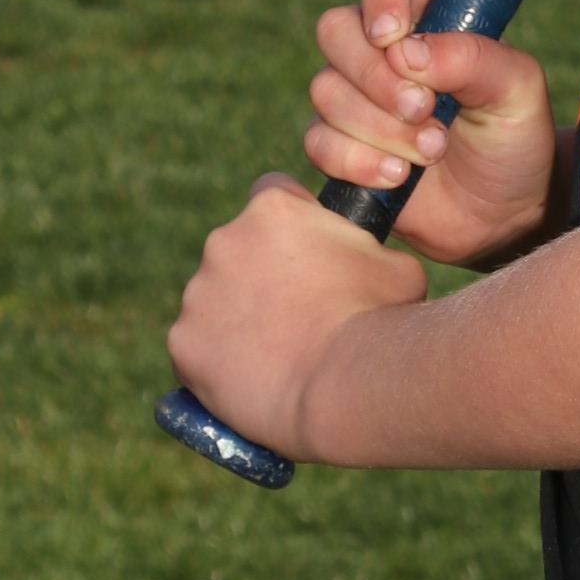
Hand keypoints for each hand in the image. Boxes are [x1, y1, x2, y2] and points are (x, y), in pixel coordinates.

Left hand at [166, 172, 424, 463]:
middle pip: (239, 249)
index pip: (273, 193)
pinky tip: (252, 378)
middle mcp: (224, 241)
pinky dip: (220, 361)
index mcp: (273, 210)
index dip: (293, 221)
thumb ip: (366, 250)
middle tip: (298, 313)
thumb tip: (367, 258)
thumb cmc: (380, 318)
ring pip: (215, 300)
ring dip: (239, 317)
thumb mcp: (396, 266)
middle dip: (262, 274)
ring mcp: (198, 294)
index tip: (307, 250)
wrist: (344, 386)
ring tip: (279, 354)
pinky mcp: (183, 344)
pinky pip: (198, 348)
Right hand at [306, 0, 557, 268]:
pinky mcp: (341, 145)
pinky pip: (318, 141)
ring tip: (432, 152)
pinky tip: (398, 178)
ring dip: (379, 127)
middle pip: (337, 29)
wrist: (504, 216)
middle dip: (377, 77)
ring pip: (325, 89)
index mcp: (433, 13)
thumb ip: (472, 59)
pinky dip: (357, 161)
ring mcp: (357, 96)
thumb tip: (406, 51)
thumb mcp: (517, 91)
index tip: (394, 36)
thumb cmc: (515, 140)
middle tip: (426, 110)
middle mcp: (384, 48)